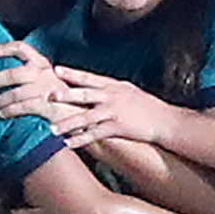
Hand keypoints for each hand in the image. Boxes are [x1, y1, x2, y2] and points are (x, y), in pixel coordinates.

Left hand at [0, 40, 62, 119]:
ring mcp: (46, 89)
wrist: (82, 113)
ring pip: (14, 93)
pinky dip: (9, 110)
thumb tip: (0, 78)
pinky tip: (1, 114)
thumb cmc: (61, 97)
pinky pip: (22, 107)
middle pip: (11, 74)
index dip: (3, 48)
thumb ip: (30, 75)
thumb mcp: (47, 80)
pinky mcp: (47, 105)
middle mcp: (44, 73)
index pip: (21, 49)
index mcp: (42, 63)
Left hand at [47, 68, 177, 150]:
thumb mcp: (129, 91)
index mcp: (113, 86)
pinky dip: (80, 140)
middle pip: (84, 94)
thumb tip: (97, 86)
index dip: (72, 73)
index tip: (56, 69)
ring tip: (52, 128)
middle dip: (66, 95)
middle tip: (49, 96)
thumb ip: (112, 88)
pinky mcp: (118, 127)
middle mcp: (112, 97)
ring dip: (68, 123)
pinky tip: (69, 144)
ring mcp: (114, 112)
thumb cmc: (148, 106)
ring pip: (86, 117)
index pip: (89, 77)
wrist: (165, 121)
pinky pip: (95, 134)